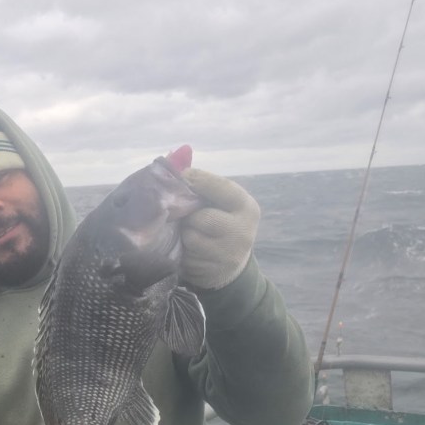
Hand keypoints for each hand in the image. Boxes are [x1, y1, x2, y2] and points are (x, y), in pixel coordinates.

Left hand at [176, 169, 259, 289]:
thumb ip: (200, 181)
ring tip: (191, 236)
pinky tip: (190, 252)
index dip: (196, 180)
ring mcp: (229, 254)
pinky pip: (185, 256)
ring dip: (184, 236)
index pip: (218, 186)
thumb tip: (178, 152)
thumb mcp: (218, 202)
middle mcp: (243, 230)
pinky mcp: (212, 271)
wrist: (229, 266)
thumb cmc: (218, 224)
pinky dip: (182, 253)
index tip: (182, 177)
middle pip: (200, 216)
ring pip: (190, 237)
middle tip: (191, 218)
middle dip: (190, 217)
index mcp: (246, 206)